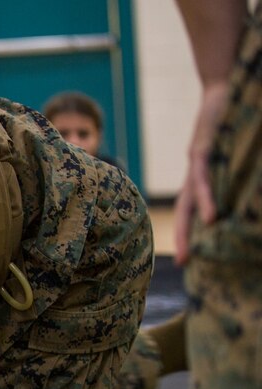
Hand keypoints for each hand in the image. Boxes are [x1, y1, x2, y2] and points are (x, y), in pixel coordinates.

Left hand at [173, 81, 229, 263]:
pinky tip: (210, 218)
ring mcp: (197, 162)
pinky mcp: (202, 150)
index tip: (189, 256)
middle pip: (185, 211)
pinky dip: (206, 200)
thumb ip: (237, 175)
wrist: (223, 86)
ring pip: (189, 200)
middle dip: (182, 238)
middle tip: (181, 263)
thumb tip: (247, 198)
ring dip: (189, 227)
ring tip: (188, 252)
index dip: (190, 230)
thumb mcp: (232, 152)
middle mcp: (196, 173)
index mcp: (203, 175)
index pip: (193, 208)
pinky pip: (202, 180)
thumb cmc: (231, 118)